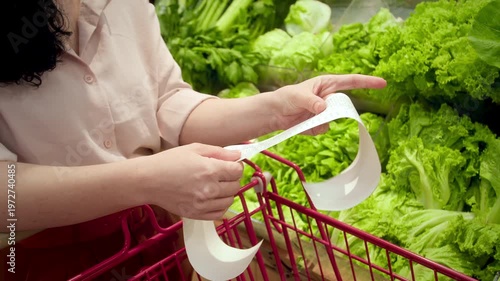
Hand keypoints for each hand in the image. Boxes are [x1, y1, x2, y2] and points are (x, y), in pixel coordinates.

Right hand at [138, 143, 242, 219]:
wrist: (148, 181)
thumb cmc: (169, 162)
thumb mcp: (194, 149)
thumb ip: (219, 152)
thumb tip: (238, 155)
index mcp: (210, 170)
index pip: (237, 171)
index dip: (236, 166)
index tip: (230, 165)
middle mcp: (209, 189)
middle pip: (235, 186)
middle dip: (232, 179)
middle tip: (222, 174)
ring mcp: (203, 204)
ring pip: (229, 201)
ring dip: (227, 193)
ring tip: (215, 186)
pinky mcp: (196, 214)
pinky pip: (219, 213)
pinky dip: (220, 206)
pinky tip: (212, 198)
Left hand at [271, 74, 386, 133]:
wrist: (275, 113)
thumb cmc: (286, 97)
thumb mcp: (297, 96)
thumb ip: (311, 101)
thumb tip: (324, 108)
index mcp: (327, 84)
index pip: (352, 81)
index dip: (368, 82)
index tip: (383, 83)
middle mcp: (329, 98)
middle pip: (344, 106)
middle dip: (334, 111)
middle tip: (317, 111)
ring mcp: (326, 112)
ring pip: (334, 120)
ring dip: (320, 121)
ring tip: (304, 116)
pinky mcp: (320, 124)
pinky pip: (324, 129)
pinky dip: (313, 129)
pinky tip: (303, 124)